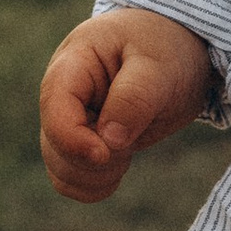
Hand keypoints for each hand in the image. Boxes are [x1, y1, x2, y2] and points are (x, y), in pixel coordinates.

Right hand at [40, 5, 213, 199]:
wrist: (177, 48)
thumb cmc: (164, 46)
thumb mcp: (158, 64)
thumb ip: (134, 98)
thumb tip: (109, 141)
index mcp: (73, 64)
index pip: (54, 108)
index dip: (73, 140)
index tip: (107, 152)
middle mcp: (63, 95)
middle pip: (53, 146)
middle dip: (93, 161)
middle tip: (132, 141)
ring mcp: (71, 120)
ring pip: (60, 168)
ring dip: (95, 175)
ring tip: (129, 150)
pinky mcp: (84, 142)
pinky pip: (72, 179)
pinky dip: (95, 184)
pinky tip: (121, 166)